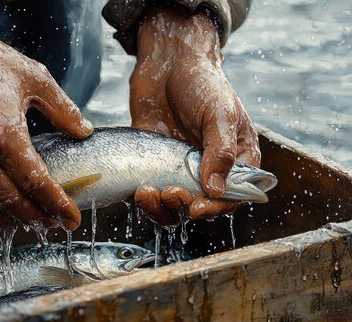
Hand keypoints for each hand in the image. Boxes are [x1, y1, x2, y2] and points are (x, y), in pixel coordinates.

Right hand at [0, 0, 92, 229]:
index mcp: (3, 132)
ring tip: (32, 221)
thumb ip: (63, 109)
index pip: (36, 182)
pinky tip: (0, 213)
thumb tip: (84, 132)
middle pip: (13, 201)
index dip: (57, 205)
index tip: (72, 218)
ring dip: (12, 221)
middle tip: (56, 221)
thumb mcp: (35, 78)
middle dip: (39, 218)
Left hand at [130, 7, 259, 224]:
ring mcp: (176, 170)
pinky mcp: (150, 166)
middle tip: (171, 192)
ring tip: (147, 193)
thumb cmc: (203, 85)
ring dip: (159, 208)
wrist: (168, 64)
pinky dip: (141, 198)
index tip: (198, 208)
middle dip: (182, 206)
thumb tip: (216, 190)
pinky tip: (136, 189)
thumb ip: (221, 152)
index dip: (216, 208)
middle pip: (197, 206)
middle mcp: (205, 171)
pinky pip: (146, 192)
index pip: (230, 198)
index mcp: (234, 162)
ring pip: (169, 206)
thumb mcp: (220, 115)